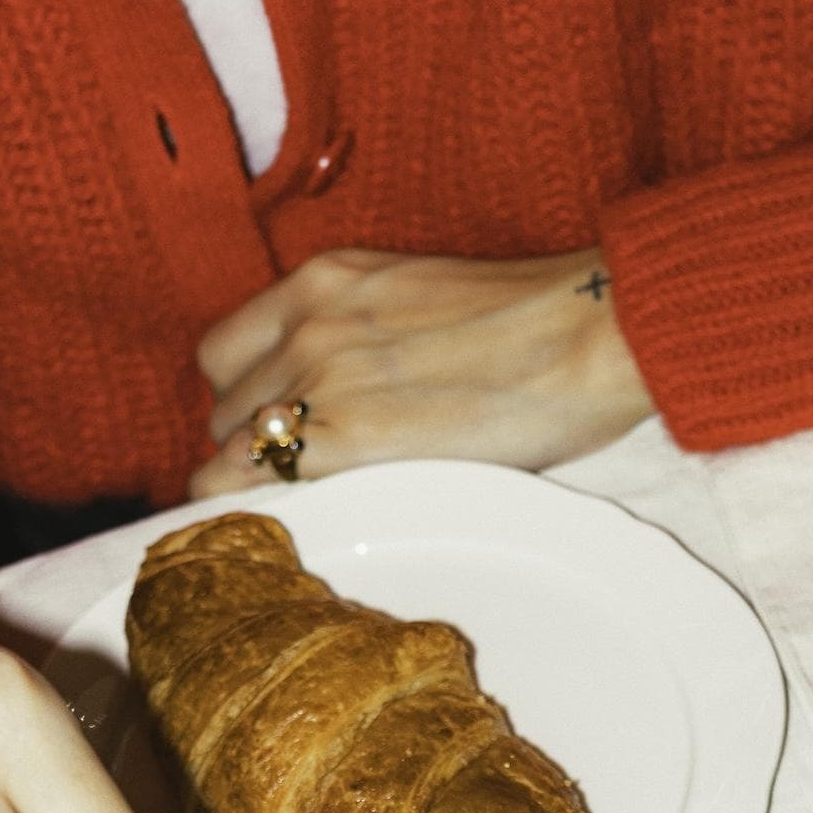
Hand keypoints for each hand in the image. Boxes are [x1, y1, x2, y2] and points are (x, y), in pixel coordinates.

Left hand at [189, 247, 651, 496]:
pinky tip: (290, 531)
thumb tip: (353, 395)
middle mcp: (305, 323)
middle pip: (221, 407)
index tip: (275, 433)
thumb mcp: (421, 300)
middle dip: (251, 446)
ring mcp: (317, 382)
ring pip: (228, 453)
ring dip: (259, 487)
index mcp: (324, 280)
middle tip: (302, 481)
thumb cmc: (534, 325)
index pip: (227, 351)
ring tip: (311, 513)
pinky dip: (255, 513)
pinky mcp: (343, 442)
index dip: (246, 400)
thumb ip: (364, 336)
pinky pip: (248, 488)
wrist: (590, 331)